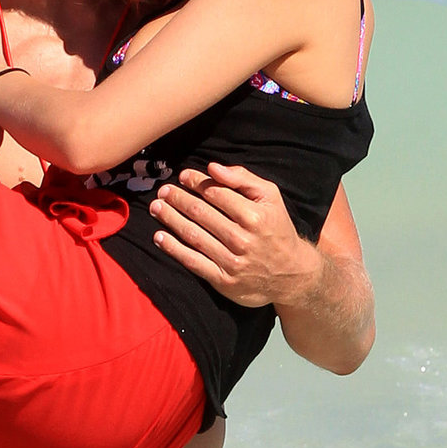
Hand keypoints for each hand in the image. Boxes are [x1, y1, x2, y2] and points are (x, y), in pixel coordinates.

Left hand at [149, 164, 322, 307]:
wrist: (290, 275)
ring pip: (193, 235)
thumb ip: (243, 180)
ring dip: (170, 219)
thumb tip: (213, 167)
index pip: (216, 193)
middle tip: (162, 191)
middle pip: (200, 213)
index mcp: (255, 216)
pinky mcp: (222, 280)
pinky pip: (192, 261)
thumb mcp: (271, 199)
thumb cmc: (276, 230)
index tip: (182, 176)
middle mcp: (242, 238)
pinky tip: (159, 237)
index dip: (195, 182)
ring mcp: (231, 260)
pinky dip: (172, 248)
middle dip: (178, 199)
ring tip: (156, 207)